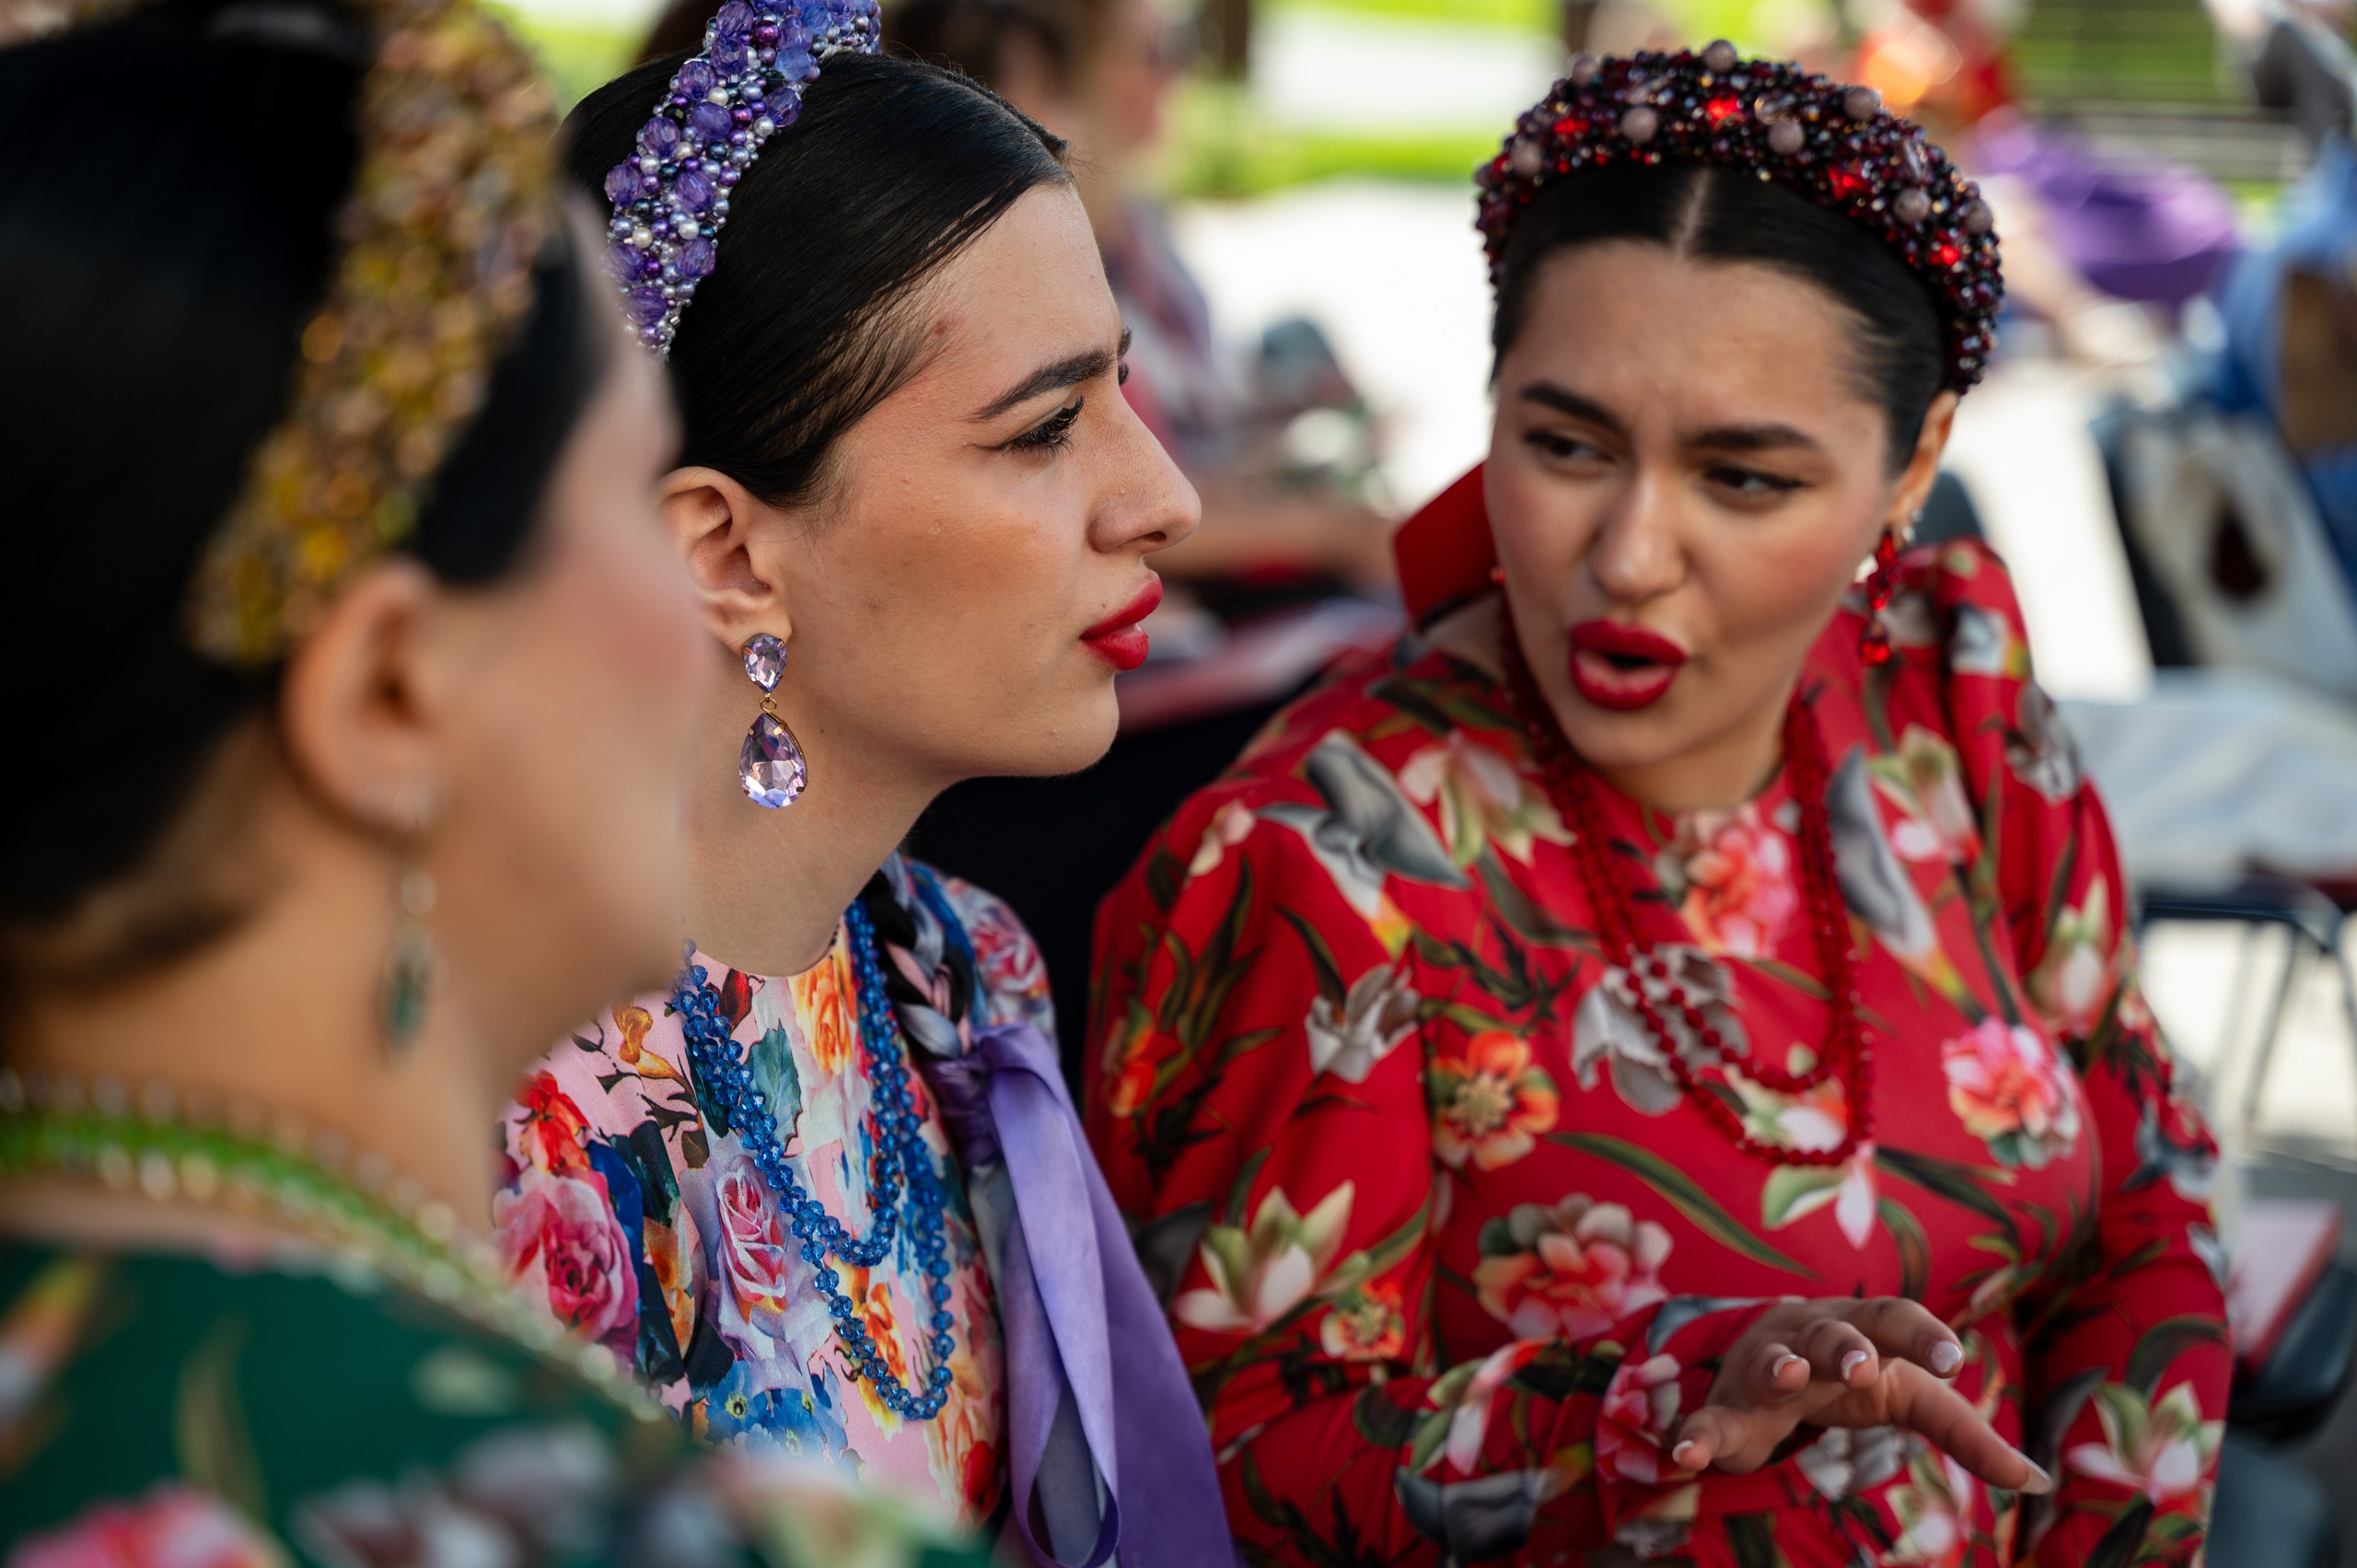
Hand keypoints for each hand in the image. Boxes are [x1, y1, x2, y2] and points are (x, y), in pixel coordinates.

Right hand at [1671, 1297, 2051, 1494]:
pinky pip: (1706, 1422)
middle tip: (1867, 1363)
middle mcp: (1807, 1337)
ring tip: (1788, 1377)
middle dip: (1845, 1344)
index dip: (1923, 1336)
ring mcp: (1760, 1371)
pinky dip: (1695, 1435)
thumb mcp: (1908, 1398)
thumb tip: (2039, 1482)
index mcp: (1859, 1328)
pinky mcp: (1725, 1413)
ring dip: (1777, 1367)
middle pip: (1828, 1333)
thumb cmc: (1850, 1373)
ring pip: (1767, 1362)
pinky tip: (1686, 1454)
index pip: (1894, 1318)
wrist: (1762, 1361)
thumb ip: (1966, 1434)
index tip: (1956, 1361)